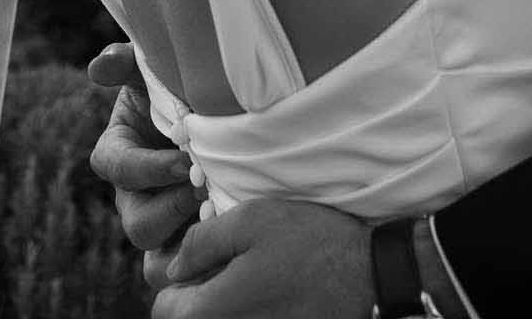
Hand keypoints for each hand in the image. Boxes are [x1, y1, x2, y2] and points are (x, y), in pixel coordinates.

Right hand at [87, 41, 199, 278]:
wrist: (218, 116)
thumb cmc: (176, 88)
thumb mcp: (151, 70)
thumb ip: (126, 63)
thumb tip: (99, 68)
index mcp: (118, 152)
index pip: (114, 167)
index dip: (145, 168)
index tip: (181, 160)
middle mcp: (134, 196)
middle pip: (137, 224)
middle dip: (171, 208)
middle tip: (205, 186)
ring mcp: (159, 224)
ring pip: (157, 258)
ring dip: (189, 238)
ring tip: (220, 212)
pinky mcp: (183, 244)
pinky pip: (182, 271)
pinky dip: (204, 265)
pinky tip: (230, 237)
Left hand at [153, 197, 371, 318]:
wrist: (368, 275)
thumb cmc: (309, 243)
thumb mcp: (250, 221)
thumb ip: (202, 243)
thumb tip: (177, 264)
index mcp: (213, 311)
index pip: (163, 307)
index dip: (178, 278)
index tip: (205, 257)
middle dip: (199, 294)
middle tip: (230, 263)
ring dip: (225, 303)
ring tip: (253, 276)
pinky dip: (250, 312)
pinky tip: (272, 291)